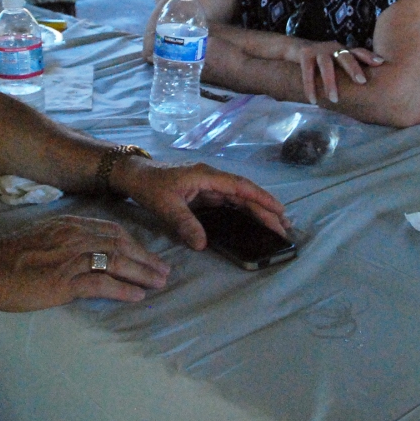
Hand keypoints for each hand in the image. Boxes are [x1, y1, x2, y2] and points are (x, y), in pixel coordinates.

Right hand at [0, 215, 169, 311]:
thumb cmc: (9, 257)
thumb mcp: (43, 238)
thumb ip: (66, 242)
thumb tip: (87, 254)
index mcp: (70, 224)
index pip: (112, 231)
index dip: (135, 244)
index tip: (148, 255)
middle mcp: (74, 236)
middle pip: (121, 244)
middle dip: (146, 258)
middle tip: (164, 272)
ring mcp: (70, 257)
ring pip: (117, 261)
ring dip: (141, 273)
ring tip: (158, 284)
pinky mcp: (64, 280)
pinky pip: (102, 283)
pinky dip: (123, 289)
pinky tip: (136, 296)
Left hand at [115, 158, 288, 250]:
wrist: (135, 175)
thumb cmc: (150, 185)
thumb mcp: (166, 205)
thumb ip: (185, 223)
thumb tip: (203, 245)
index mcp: (207, 176)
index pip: (241, 187)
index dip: (262, 198)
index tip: (279, 210)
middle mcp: (212, 179)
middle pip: (245, 194)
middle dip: (265, 208)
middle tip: (284, 226)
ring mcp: (209, 185)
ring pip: (239, 198)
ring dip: (257, 209)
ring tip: (276, 224)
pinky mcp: (204, 193)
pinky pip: (228, 202)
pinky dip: (243, 210)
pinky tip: (252, 220)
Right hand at [284, 39, 384, 104]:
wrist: (296, 48)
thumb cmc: (323, 60)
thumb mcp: (337, 62)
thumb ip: (351, 69)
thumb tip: (371, 88)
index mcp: (344, 50)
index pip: (359, 52)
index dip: (369, 56)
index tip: (380, 63)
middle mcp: (333, 48)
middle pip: (345, 56)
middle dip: (353, 68)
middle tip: (362, 82)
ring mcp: (318, 50)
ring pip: (326, 65)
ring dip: (330, 82)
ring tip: (334, 100)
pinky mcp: (304, 54)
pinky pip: (307, 71)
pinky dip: (310, 86)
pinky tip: (313, 100)